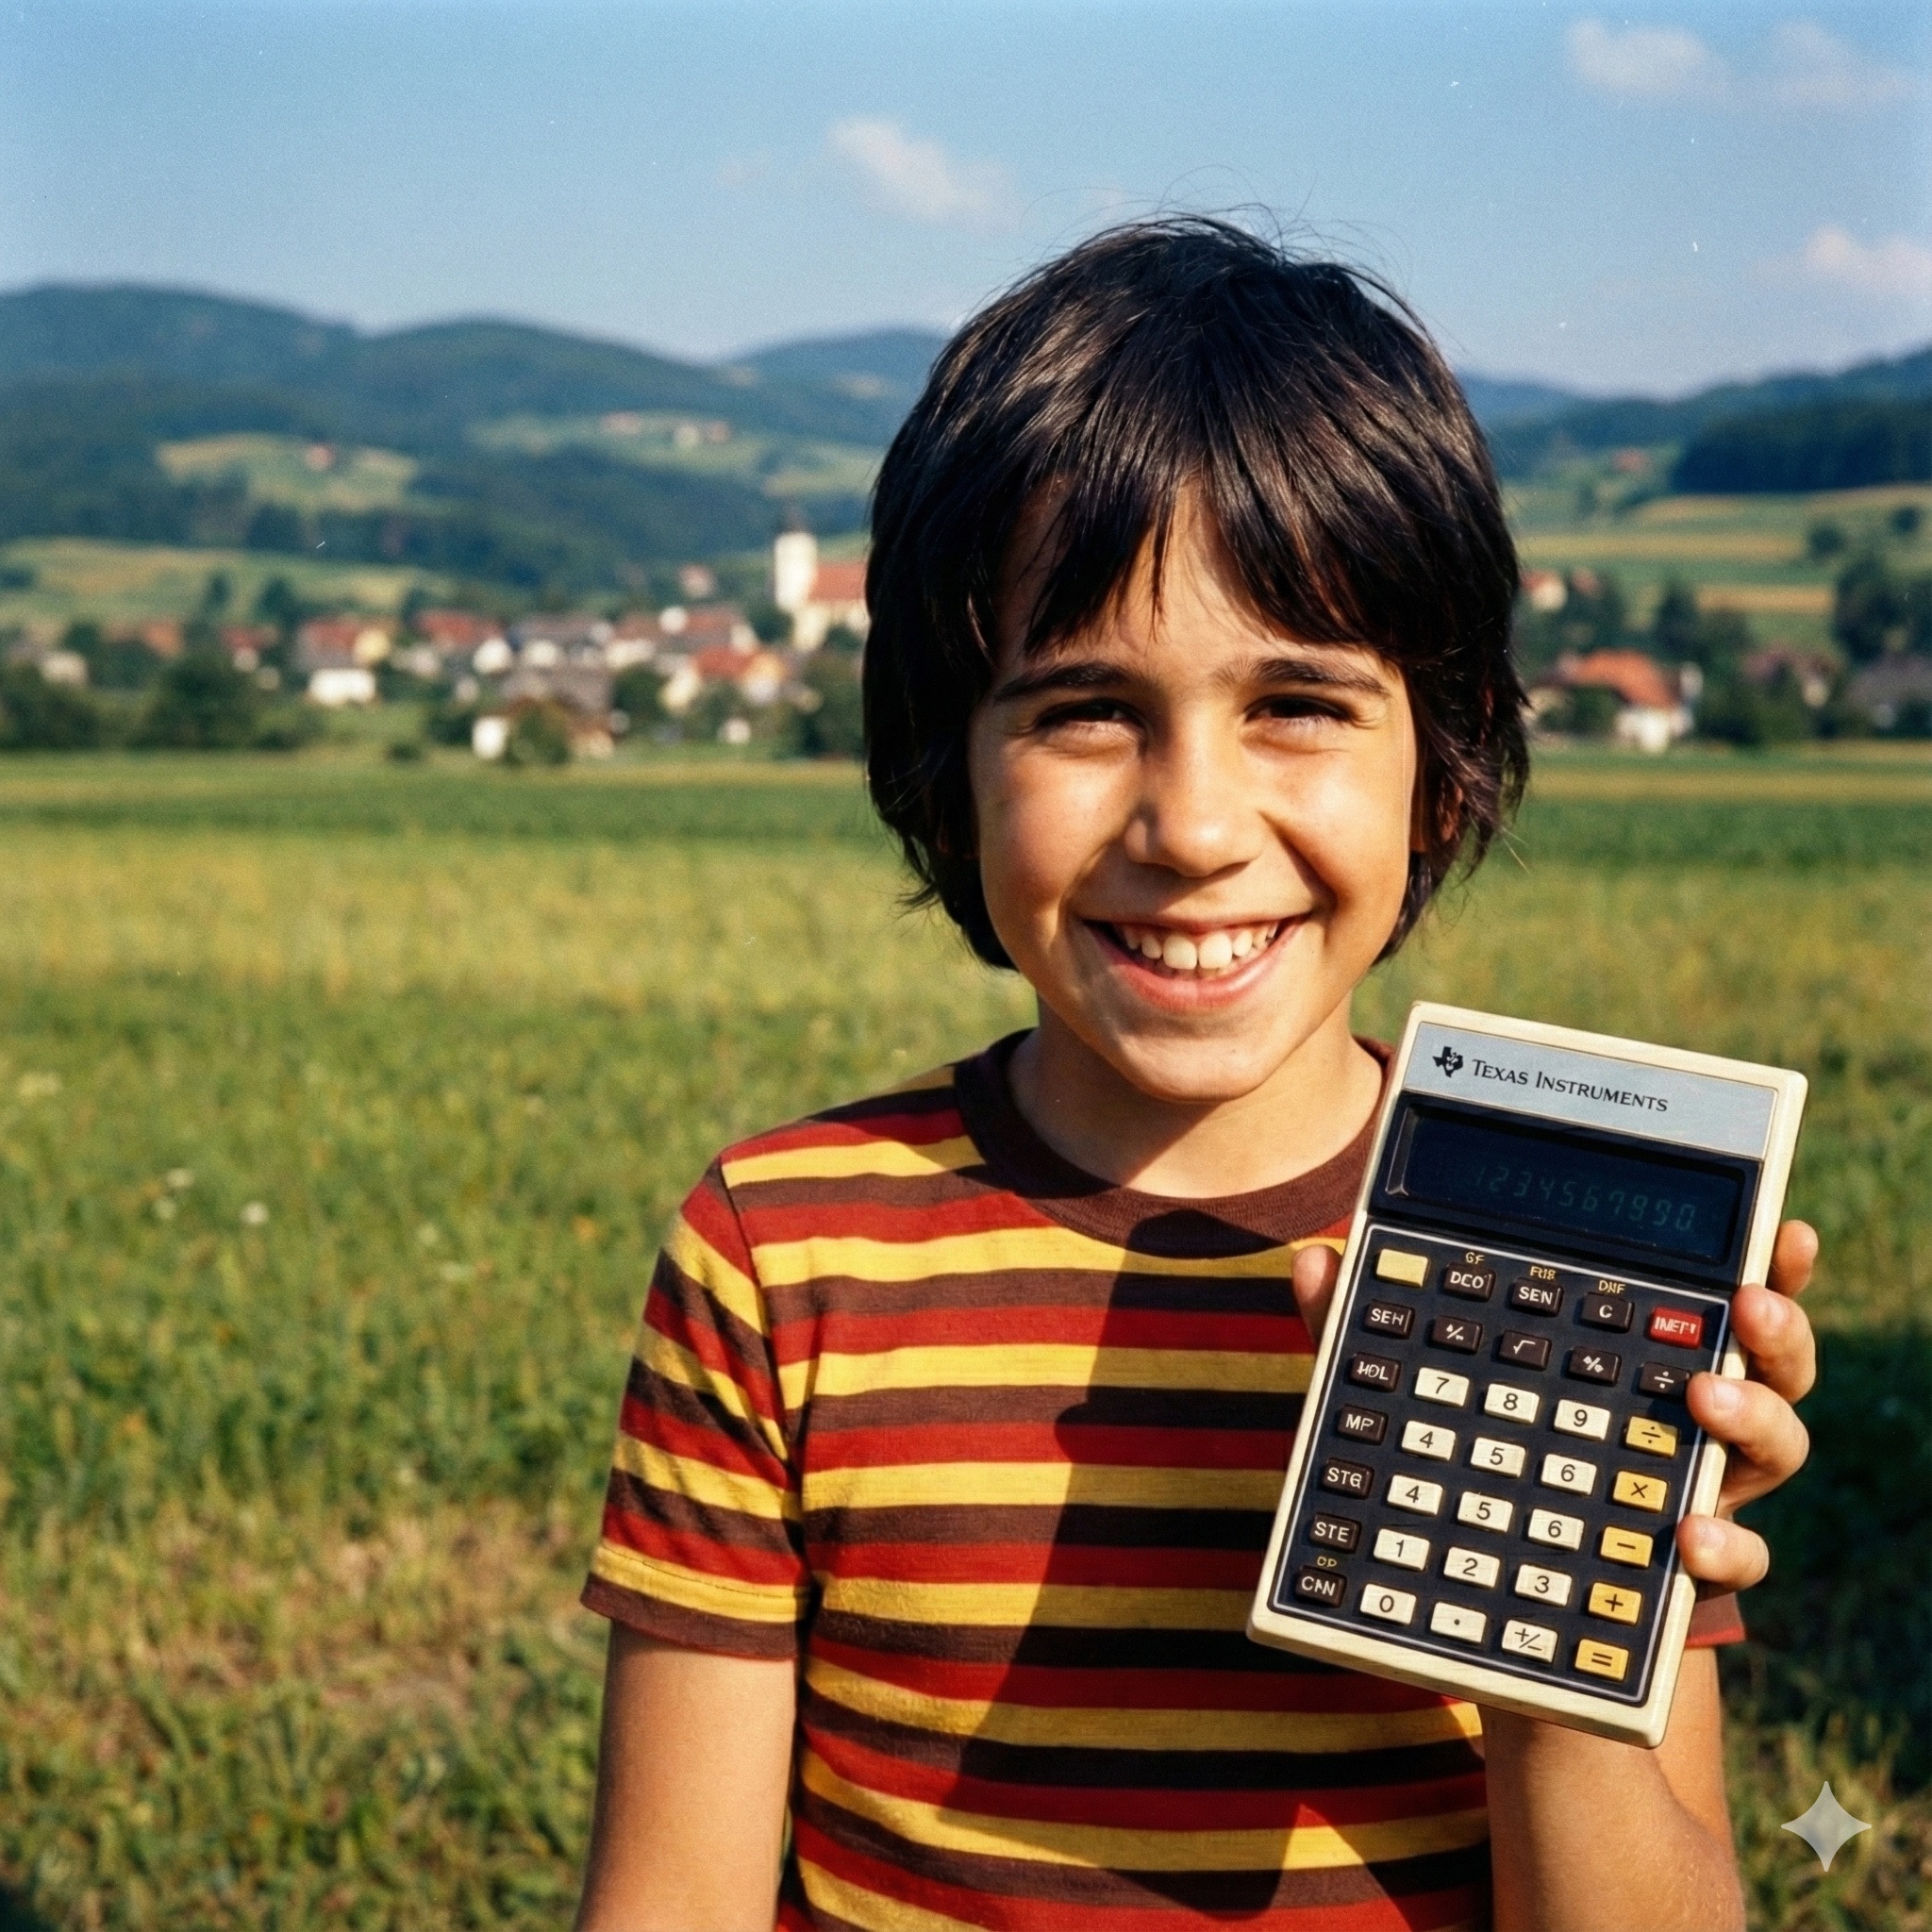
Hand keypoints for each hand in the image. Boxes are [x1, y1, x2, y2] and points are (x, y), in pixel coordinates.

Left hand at [1290, 1221, 1820, 1595]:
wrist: (1495, 1615)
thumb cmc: (1465, 1466)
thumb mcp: (1411, 1393)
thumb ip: (1369, 1331)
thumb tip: (1314, 1259)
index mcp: (1639, 1353)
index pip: (1710, 1293)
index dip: (1761, 1263)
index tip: (1778, 1228)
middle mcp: (1690, 1414)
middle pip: (1770, 1357)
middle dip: (1778, 1322)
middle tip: (1748, 1300)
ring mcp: (1699, 1489)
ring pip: (1776, 1445)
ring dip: (1755, 1416)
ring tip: (1705, 1397)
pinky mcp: (1685, 1571)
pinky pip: (1738, 1561)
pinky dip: (1724, 1548)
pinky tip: (1686, 1536)